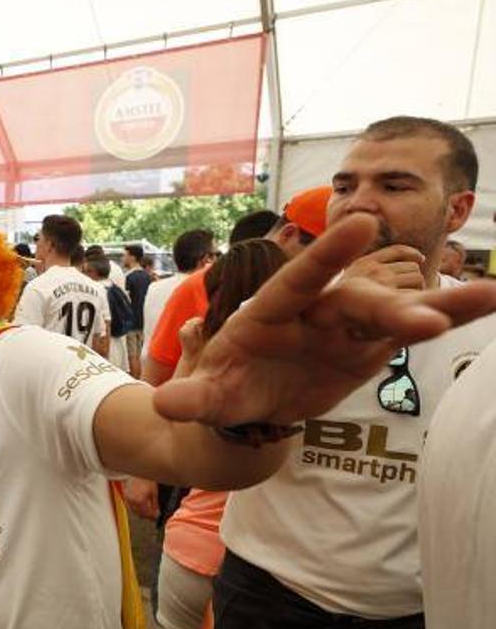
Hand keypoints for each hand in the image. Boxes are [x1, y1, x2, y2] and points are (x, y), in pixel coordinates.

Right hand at [124, 478, 158, 519]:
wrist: (137, 470)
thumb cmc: (145, 478)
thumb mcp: (154, 492)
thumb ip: (155, 504)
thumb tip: (157, 512)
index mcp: (140, 501)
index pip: (146, 514)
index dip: (152, 517)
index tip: (156, 517)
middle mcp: (132, 501)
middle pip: (139, 514)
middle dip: (147, 516)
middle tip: (153, 514)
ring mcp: (128, 498)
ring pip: (134, 511)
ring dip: (140, 512)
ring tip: (147, 510)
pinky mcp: (125, 495)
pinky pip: (130, 505)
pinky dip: (135, 507)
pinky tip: (140, 504)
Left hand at [154, 214, 495, 426]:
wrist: (250, 402)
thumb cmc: (225, 387)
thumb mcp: (207, 396)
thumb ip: (193, 399)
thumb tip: (165, 405)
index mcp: (271, 311)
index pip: (298, 280)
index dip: (326, 256)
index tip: (359, 223)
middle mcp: (315, 310)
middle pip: (355, 303)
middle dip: (390, 309)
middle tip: (428, 321)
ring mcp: (347, 327)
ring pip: (394, 313)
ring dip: (438, 308)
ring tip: (488, 295)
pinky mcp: (370, 347)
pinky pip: (413, 330)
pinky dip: (451, 316)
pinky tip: (490, 297)